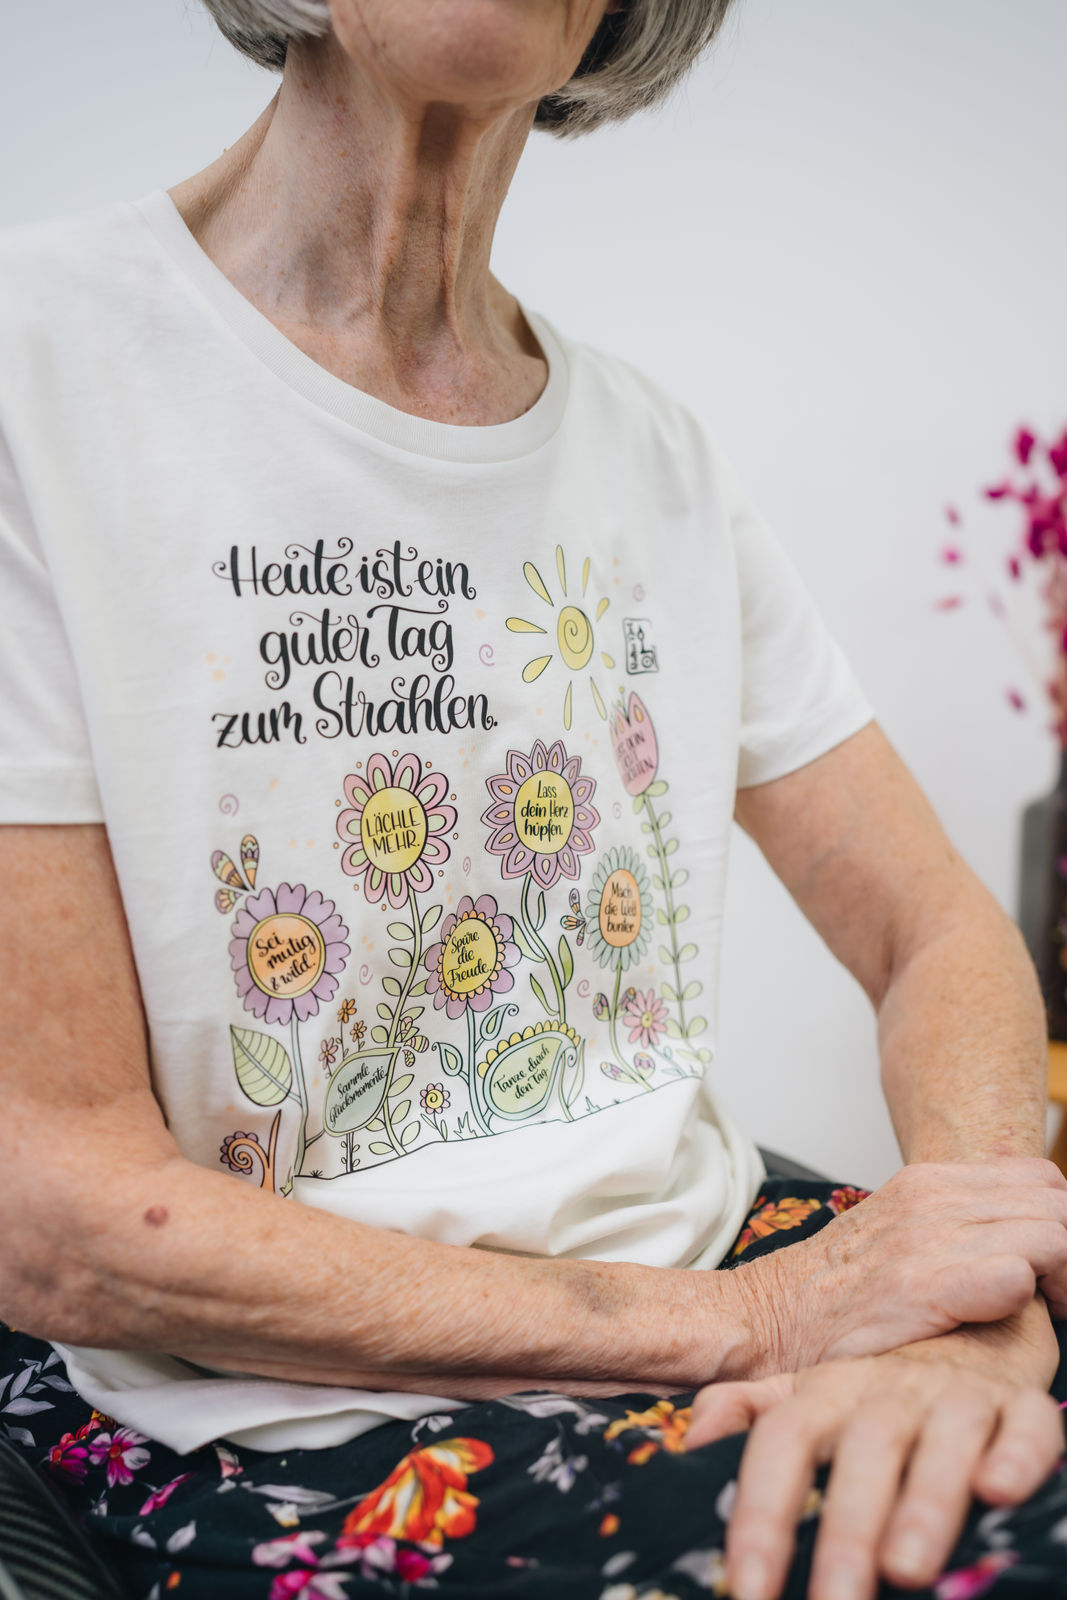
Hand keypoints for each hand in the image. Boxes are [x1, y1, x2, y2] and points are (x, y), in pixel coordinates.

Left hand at [685, 1305, 1063, 1599]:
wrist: (964, 1331)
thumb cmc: (875, 1390)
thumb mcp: (808, 1396)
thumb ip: (750, 1412)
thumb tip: (689, 1439)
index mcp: (827, 1393)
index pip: (782, 1444)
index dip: (762, 1514)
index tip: (747, 1590)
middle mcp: (888, 1391)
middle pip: (862, 1449)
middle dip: (846, 1530)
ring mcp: (955, 1395)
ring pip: (941, 1438)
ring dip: (925, 1501)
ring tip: (905, 1568)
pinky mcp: (1018, 1405)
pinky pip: (1026, 1424)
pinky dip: (1017, 1454)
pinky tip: (998, 1492)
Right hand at [737, 1158, 1066, 1376]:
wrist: (770, 1316)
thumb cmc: (840, 1293)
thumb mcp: (899, 1231)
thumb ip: (953, 1220)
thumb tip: (1018, 1235)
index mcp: (929, 1181)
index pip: (1040, 1178)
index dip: (1062, 1219)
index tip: (1056, 1266)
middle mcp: (931, 1198)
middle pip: (1054, 1203)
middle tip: (1062, 1297)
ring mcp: (927, 1239)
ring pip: (1051, 1235)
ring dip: (1065, 1278)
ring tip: (1052, 1313)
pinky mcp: (921, 1287)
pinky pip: (1012, 1276)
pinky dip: (1031, 1296)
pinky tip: (1020, 1320)